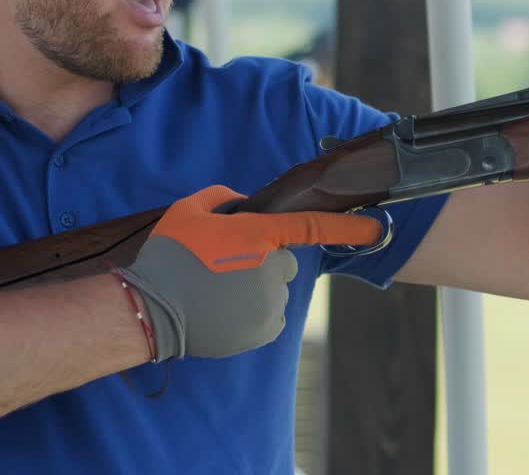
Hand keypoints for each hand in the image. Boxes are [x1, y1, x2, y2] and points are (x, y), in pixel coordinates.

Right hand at [118, 185, 383, 359]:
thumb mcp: (189, 211)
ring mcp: (269, 302)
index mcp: (258, 235)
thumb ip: (223, 198)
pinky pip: (270, 316)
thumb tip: (244, 204)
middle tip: (227, 267)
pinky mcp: (263, 330)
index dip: (350, 227)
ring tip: (218, 293)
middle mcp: (271, 268)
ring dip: (256, 290)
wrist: (149, 309)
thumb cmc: (168, 256)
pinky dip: (253, 314)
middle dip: (265, 262)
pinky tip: (224, 311)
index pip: (314, 227)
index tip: (379, 227)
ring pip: (276, 291)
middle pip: (285, 262)